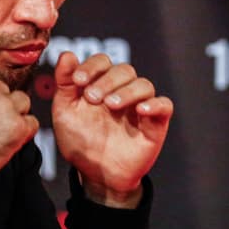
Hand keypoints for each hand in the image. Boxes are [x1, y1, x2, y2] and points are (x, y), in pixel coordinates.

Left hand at [51, 52, 172, 207]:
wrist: (95, 174)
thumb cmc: (80, 141)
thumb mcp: (65, 111)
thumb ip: (64, 83)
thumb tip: (66, 55)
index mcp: (100, 84)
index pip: (102, 61)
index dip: (91, 66)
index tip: (78, 80)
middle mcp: (122, 91)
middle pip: (124, 70)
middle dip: (107, 80)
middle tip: (92, 98)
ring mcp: (140, 106)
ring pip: (144, 85)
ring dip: (127, 91)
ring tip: (111, 105)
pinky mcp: (155, 124)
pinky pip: (164, 105)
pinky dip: (154, 104)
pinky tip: (140, 110)